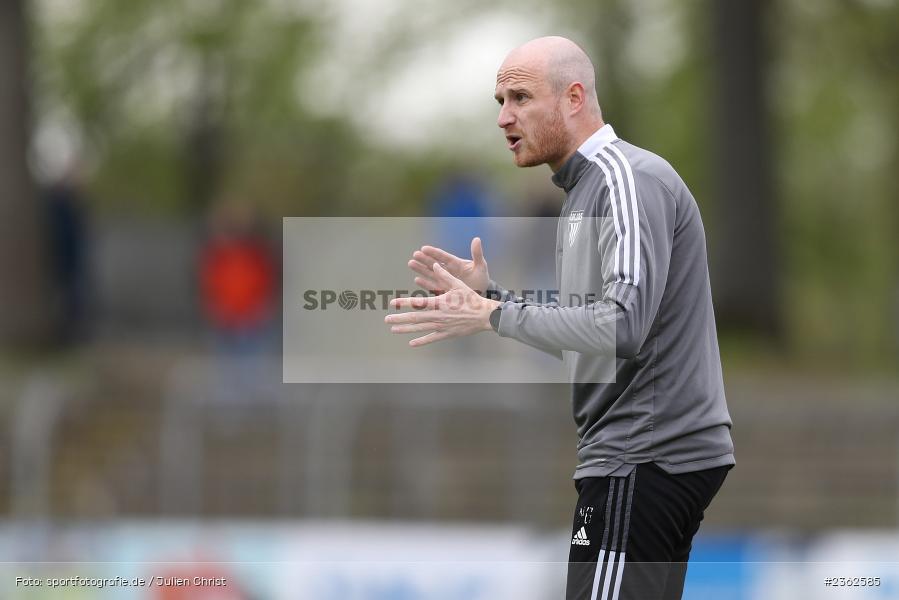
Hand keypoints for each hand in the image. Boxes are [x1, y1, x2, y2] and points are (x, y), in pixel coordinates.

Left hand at [385, 261, 500, 346]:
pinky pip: (432, 338)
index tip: (393, 303)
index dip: (404, 303)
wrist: (484, 316)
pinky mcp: (447, 334)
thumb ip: (444, 276)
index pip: (417, 303)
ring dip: (405, 329)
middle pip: (415, 318)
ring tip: (393, 329)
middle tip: (386, 319)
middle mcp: (438, 315)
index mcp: (439, 302)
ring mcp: (442, 326)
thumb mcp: (458, 284)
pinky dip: (421, 341)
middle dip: (399, 318)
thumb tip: (434, 264)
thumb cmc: (471, 298)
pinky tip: (411, 343)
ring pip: (420, 329)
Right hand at [408, 237, 488, 295]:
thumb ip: (477, 254)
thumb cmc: (481, 278)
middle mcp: (448, 270)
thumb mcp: (480, 266)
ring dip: (421, 269)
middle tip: (415, 255)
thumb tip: (477, 239)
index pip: (443, 256)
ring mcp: (444, 280)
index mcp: (456, 263)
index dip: (433, 252)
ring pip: (430, 273)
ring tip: (411, 263)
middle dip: (424, 259)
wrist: (482, 293)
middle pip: (434, 263)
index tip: (424, 248)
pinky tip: (416, 279)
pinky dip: (425, 283)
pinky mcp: (443, 290)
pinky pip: (433, 286)